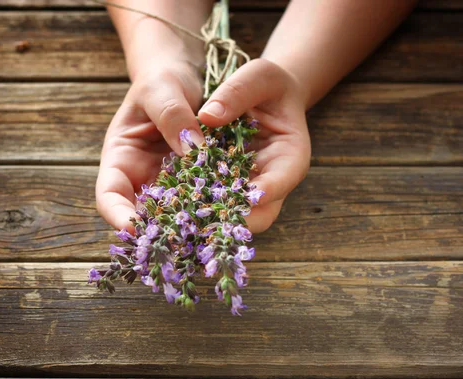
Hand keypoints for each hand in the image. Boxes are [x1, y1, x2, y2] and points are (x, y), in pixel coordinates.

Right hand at [96, 61, 204, 231]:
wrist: (187, 77)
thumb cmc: (162, 78)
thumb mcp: (161, 88)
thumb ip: (171, 115)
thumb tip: (193, 149)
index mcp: (120, 159)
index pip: (109, 195)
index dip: (117, 214)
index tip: (132, 226)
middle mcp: (143, 179)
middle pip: (144, 215)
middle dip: (159, 231)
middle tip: (180, 242)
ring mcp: (172, 185)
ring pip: (178, 214)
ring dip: (193, 225)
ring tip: (211, 234)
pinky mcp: (200, 183)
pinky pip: (206, 200)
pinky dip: (216, 207)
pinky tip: (234, 212)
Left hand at [199, 59, 310, 232]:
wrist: (261, 95)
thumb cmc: (266, 84)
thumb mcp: (257, 76)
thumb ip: (237, 93)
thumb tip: (207, 117)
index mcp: (290, 156)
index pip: (283, 179)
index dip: (268, 189)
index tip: (248, 194)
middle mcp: (272, 181)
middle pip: (261, 213)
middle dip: (236, 218)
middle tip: (205, 217)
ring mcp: (248, 189)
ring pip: (234, 216)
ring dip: (211, 219)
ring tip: (184, 219)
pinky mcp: (226, 189)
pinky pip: (213, 205)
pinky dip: (196, 208)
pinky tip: (172, 208)